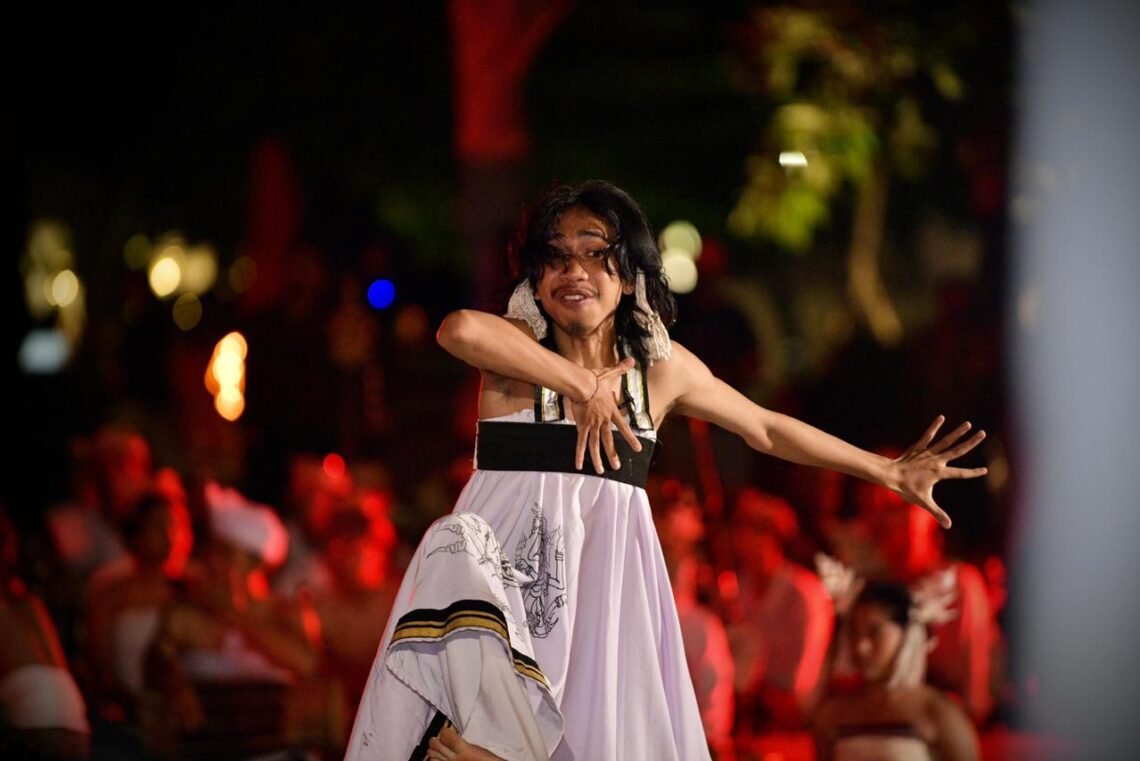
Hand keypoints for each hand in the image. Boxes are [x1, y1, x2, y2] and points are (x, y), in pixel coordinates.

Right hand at [569, 357, 641, 474]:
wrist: (581, 384)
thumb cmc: (595, 379)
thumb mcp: (610, 373)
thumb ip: (622, 368)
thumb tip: (632, 360)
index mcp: (612, 411)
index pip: (624, 428)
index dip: (630, 439)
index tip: (638, 449)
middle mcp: (604, 421)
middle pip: (609, 441)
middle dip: (613, 455)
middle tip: (618, 467)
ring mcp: (592, 425)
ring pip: (596, 445)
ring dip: (599, 459)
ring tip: (602, 471)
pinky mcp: (581, 426)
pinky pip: (580, 443)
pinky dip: (579, 454)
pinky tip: (579, 465)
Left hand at [890, 416, 987, 528]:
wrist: (889, 475)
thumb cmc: (906, 489)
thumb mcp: (923, 502)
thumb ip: (937, 513)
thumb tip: (949, 526)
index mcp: (940, 473)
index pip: (961, 473)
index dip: (973, 472)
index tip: (985, 470)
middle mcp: (936, 461)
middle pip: (957, 450)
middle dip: (971, 442)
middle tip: (983, 433)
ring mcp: (928, 453)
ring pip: (946, 441)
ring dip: (957, 432)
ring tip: (968, 423)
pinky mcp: (918, 447)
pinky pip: (928, 435)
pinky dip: (934, 427)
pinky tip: (941, 417)